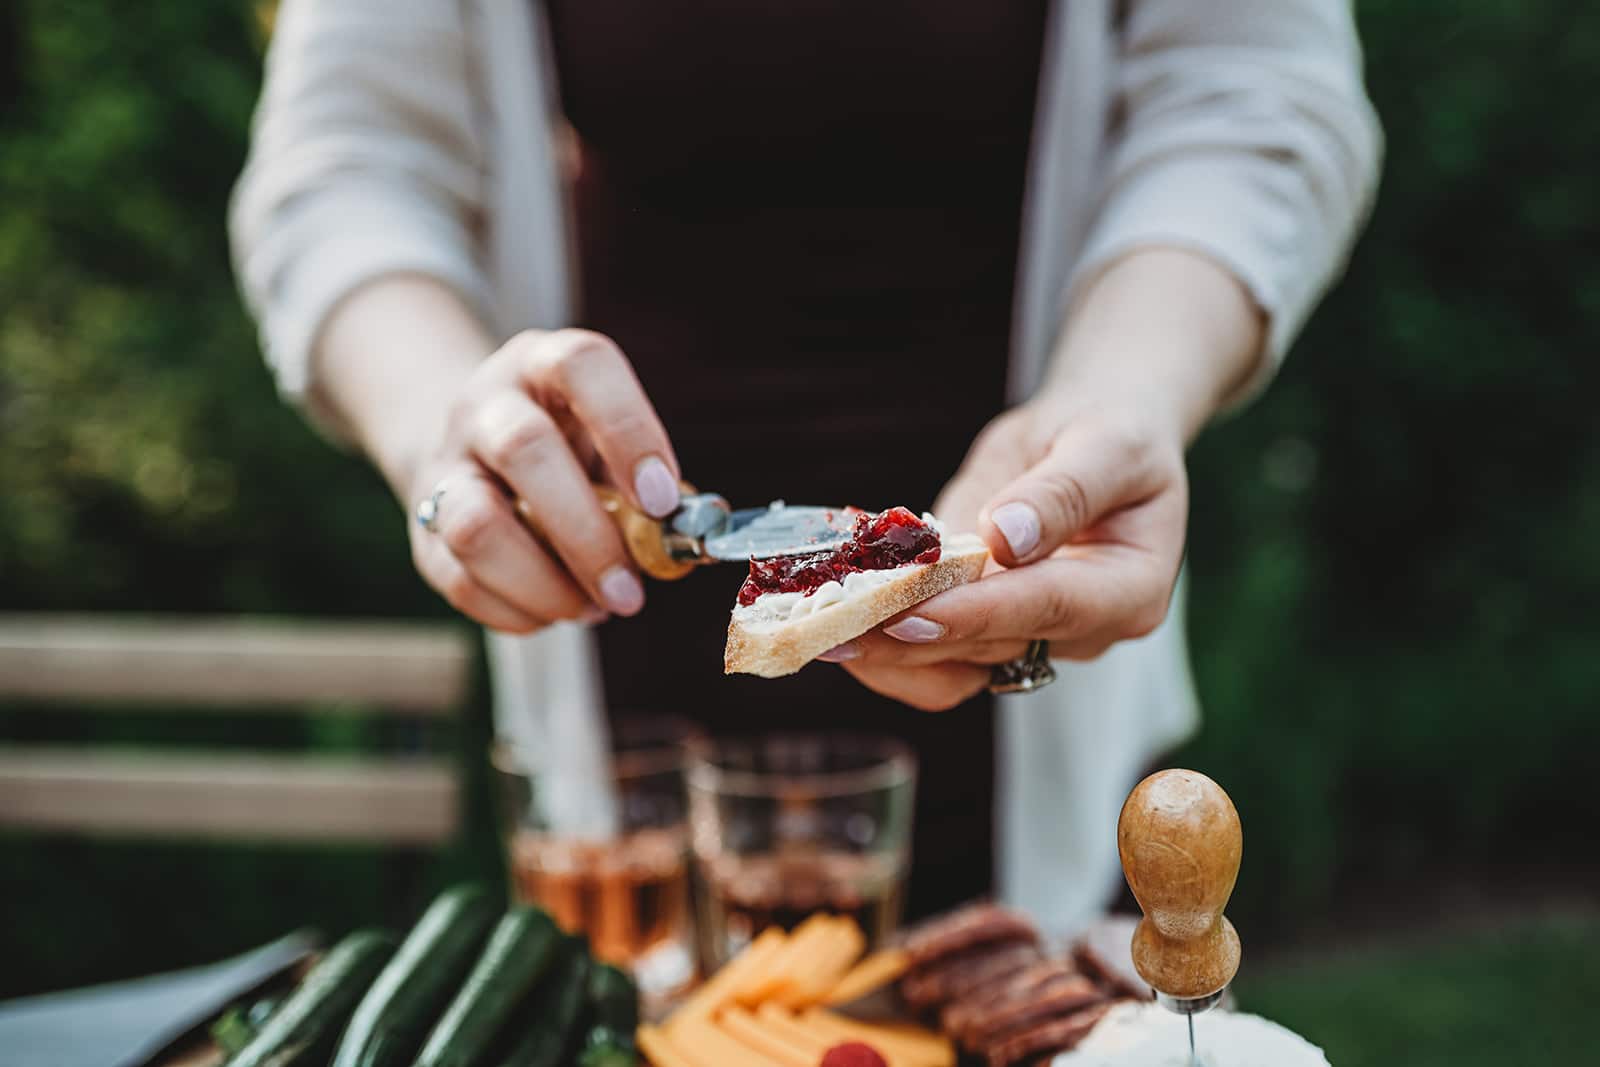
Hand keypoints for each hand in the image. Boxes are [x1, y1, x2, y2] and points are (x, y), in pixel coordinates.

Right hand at [407, 329, 681, 632]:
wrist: (470, 446)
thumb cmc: (569, 448)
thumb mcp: (605, 440)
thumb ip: (647, 487)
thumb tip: (682, 546)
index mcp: (544, 365)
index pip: (581, 366)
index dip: (627, 429)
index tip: (661, 500)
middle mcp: (485, 404)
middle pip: (524, 449)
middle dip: (586, 534)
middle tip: (630, 592)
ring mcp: (446, 463)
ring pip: (476, 523)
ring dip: (544, 583)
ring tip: (592, 607)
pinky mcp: (422, 525)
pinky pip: (459, 579)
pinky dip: (517, 610)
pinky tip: (556, 611)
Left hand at [833, 398, 1188, 709]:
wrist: (1101, 441)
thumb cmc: (1112, 433)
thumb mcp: (1106, 443)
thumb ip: (1061, 491)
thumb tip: (1003, 538)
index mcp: (1131, 588)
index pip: (1047, 606)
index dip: (974, 612)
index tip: (908, 613)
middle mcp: (1084, 632)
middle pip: (991, 648)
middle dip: (911, 638)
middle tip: (835, 626)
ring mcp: (1035, 641)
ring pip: (955, 674)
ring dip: (886, 658)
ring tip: (819, 630)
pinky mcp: (989, 636)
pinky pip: (935, 662)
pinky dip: (886, 647)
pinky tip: (836, 619)